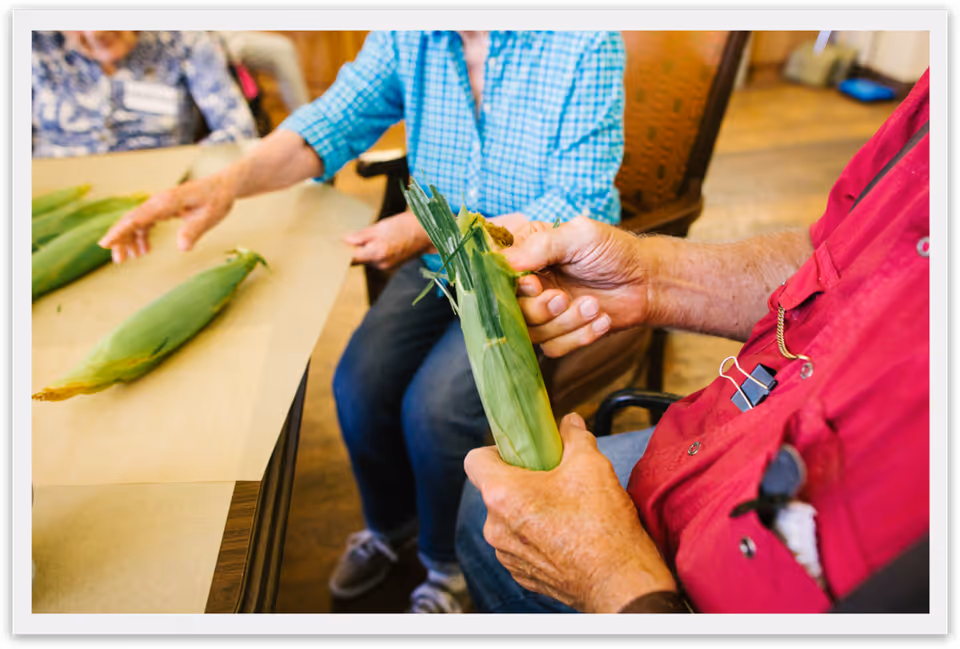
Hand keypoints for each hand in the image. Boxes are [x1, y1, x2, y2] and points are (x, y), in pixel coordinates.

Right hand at [98, 169, 239, 262]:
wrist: (223, 186)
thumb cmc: (217, 199)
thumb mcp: (209, 217)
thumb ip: (194, 231)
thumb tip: (182, 249)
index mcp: (166, 202)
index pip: (136, 218)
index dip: (120, 231)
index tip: (105, 244)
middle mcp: (159, 202)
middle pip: (131, 220)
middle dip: (120, 239)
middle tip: (117, 261)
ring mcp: (160, 204)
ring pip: (137, 222)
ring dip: (130, 240)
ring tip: (128, 259)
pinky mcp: (164, 208)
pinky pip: (146, 222)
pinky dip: (142, 236)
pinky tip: (143, 250)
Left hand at [344, 211, 431, 269]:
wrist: (428, 232)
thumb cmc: (407, 226)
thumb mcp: (381, 226)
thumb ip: (361, 235)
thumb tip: (345, 241)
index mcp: (376, 253)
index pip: (351, 258)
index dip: (340, 253)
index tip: (332, 247)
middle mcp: (380, 263)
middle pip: (357, 259)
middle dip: (351, 249)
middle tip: (345, 237)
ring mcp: (386, 265)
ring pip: (366, 259)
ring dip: (362, 249)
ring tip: (364, 236)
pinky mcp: (390, 264)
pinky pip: (375, 258)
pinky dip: (372, 251)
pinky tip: (376, 240)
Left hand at [464, 413, 676, 612]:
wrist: (620, 584)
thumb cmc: (602, 524)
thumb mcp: (592, 464)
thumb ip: (575, 437)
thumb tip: (570, 422)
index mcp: (502, 495)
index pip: (475, 460)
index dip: (496, 450)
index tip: (523, 453)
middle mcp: (494, 527)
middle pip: (495, 490)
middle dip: (521, 480)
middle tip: (553, 477)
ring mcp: (506, 555)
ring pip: (507, 519)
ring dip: (528, 509)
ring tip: (564, 508)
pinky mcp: (521, 575)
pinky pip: (519, 545)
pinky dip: (535, 536)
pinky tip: (566, 534)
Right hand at [501, 216, 653, 357]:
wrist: (648, 281)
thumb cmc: (614, 251)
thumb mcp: (579, 235)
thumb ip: (540, 245)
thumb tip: (504, 262)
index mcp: (526, 254)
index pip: (496, 274)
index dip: (510, 285)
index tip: (534, 283)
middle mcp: (529, 284)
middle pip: (510, 309)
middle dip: (538, 309)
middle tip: (563, 298)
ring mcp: (542, 311)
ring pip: (531, 333)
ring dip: (564, 323)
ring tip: (593, 305)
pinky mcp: (559, 334)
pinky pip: (553, 348)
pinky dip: (579, 337)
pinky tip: (601, 320)